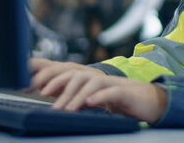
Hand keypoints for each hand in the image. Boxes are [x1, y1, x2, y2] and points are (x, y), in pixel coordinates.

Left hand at [28, 58, 166, 123]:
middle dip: (58, 83)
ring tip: (67, 108)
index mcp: (89, 80)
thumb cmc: (119, 102)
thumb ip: (78, 99)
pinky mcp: (124, 92)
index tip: (34, 86)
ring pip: (91, 83)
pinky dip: (99, 97)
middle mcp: (98, 78)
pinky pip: (110, 92)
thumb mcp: (95, 100)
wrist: (149, 102)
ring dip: (77, 95)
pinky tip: (90, 103)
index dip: (50, 77)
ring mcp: (111, 83)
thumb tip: (56, 104)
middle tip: (43, 94)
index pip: (66, 74)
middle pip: (75, 75)